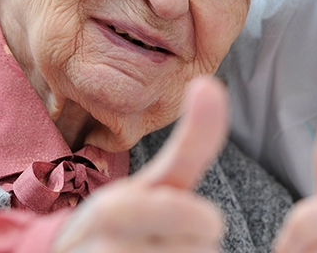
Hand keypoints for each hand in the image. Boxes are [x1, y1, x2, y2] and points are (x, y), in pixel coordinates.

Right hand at [52, 76, 228, 252]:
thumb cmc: (121, 225)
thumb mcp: (154, 183)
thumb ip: (190, 142)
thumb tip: (209, 82)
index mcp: (116, 211)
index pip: (207, 224)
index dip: (200, 224)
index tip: (172, 221)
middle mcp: (106, 250)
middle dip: (187, 252)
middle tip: (152, 247)